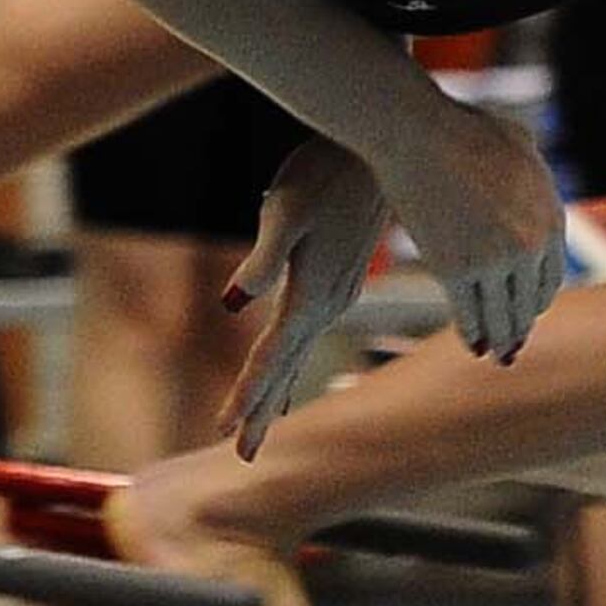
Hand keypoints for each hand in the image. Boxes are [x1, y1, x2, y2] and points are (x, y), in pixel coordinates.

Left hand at [218, 140, 392, 458]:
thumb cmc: (324, 172)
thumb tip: (232, 301)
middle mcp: (327, 304)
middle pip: (287, 370)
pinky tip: (288, 375)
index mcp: (311, 295)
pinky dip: (290, 363)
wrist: (380, 149)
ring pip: (297, 356)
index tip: (225, 434)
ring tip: (256, 429)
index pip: (271, 358)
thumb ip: (259, 259)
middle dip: (262, 413)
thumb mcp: (284, 211)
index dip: (246, 397)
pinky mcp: (339, 280)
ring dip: (275, 393)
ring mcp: (337, 295)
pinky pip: (307, 336)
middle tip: (241, 455)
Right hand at [361, 96, 567, 370]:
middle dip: (521, 328)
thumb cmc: (466, 128)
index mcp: (550, 218)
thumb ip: (534, 172)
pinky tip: (473, 346)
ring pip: (501, 315)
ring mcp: (492, 260)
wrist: (421, 132)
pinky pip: (467, 313)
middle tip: (515, 347)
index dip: (537, 301)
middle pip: (528, 304)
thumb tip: (532, 177)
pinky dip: (472, 333)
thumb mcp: (522, 146)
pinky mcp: (454, 269)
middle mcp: (529, 245)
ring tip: (497, 356)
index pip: (550, 279)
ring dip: (500, 340)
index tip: (528, 313)